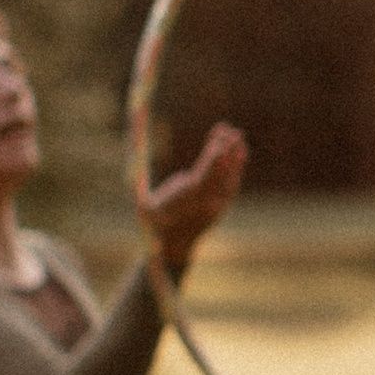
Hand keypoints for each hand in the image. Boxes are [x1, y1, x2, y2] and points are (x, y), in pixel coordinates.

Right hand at [142, 123, 247, 271]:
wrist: (172, 246)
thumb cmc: (154, 220)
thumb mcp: (144, 201)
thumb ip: (140, 177)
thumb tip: (134, 149)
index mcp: (188, 202)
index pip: (205, 175)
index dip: (214, 156)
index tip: (219, 138)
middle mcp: (207, 204)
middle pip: (221, 173)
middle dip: (226, 150)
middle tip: (231, 129)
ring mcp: (218, 205)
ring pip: (231, 177)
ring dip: (235, 155)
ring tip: (236, 134)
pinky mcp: (223, 205)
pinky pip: (232, 182)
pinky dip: (237, 166)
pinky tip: (240, 150)